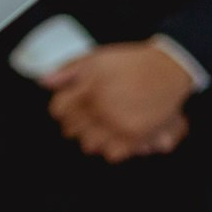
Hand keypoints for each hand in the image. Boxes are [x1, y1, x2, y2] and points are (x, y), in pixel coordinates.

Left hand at [44, 41, 194, 163]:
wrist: (167, 69)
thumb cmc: (130, 63)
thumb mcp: (95, 57)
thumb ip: (67, 70)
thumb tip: (44, 82)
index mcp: (88, 89)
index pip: (59, 111)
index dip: (61, 111)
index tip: (67, 110)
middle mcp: (101, 109)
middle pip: (72, 130)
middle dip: (74, 125)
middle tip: (84, 120)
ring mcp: (118, 124)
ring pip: (89, 145)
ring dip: (90, 138)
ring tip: (98, 129)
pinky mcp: (135, 136)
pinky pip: (112, 154)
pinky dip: (110, 149)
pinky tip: (113, 137)